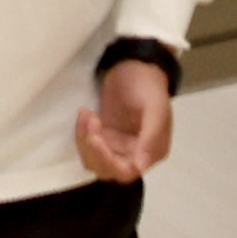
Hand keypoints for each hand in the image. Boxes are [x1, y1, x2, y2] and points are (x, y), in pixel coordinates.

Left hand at [77, 58, 175, 182]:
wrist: (135, 66)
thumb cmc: (148, 86)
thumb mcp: (155, 108)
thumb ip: (151, 137)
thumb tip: (141, 166)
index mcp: (152, 151)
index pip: (127, 171)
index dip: (108, 161)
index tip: (95, 139)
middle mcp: (134, 153)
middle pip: (106, 168)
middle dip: (92, 150)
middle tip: (90, 122)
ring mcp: (117, 144)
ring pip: (93, 158)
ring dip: (84, 140)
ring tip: (87, 114)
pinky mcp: (103, 134)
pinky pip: (87, 143)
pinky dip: (81, 132)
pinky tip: (85, 112)